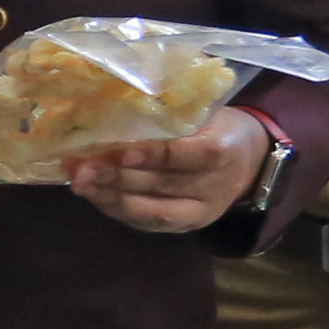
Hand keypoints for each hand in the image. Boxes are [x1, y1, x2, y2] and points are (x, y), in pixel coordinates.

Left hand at [69, 107, 267, 231]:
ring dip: (109, 196)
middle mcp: (215, 186)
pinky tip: (92, 195)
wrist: (249, 161)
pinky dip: (116, 208)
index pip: (186, 154)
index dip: (153, 154)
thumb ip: (172, 114)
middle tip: (81, 167)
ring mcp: (200, 212)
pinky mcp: (185, 227)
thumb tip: (116, 101)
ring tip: (79, 183)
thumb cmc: (216, 127)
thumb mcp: (205, 113)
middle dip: (116, 176)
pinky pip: (146, 222)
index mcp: (223, 150)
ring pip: (150, 209)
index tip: (120, 150)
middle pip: (161, 184)